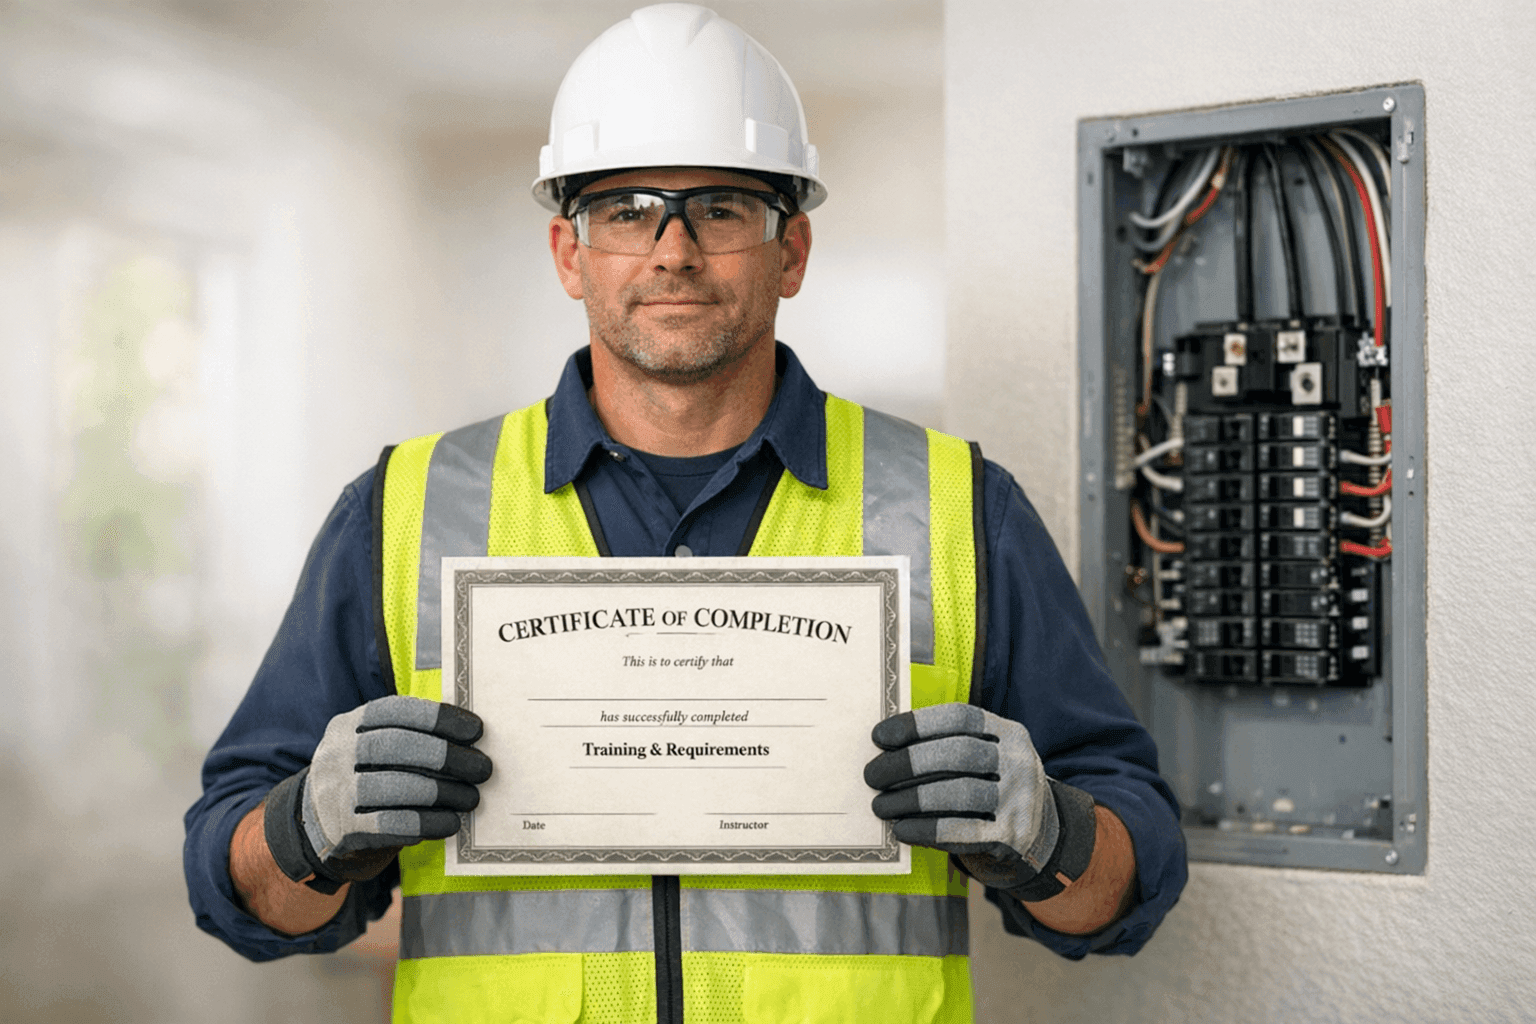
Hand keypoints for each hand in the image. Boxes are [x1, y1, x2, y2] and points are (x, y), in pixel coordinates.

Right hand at [263, 695, 491, 891]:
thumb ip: (411, 736)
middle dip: (445, 756)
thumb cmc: (366, 777)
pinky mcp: (342, 828)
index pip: (395, 711)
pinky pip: (390, 824)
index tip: (477, 730)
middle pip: (394, 746)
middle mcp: (337, 753)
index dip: (439, 718)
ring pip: (394, 786)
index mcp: (350, 724)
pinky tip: (449, 823)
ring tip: (471, 798)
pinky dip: (426, 822)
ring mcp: (335, 791)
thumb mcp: (375, 748)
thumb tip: (469, 734)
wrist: (316, 823)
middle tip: (483, 768)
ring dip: (441, 793)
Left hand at [863, 703, 1095, 901]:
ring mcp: (1019, 799)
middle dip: (907, 763)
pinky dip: (926, 830)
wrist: (1040, 833)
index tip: (878, 737)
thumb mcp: (986, 757)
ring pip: (959, 793)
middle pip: (958, 753)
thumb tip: (886, 749)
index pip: (959, 718)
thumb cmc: (992, 787)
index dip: (916, 724)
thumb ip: (948, 746)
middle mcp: (1018, 761)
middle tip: (872, 776)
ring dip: (911, 799)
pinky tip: (901, 829)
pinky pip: (962, 831)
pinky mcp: (1012, 836)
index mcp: (1008, 733)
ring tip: (880, 805)